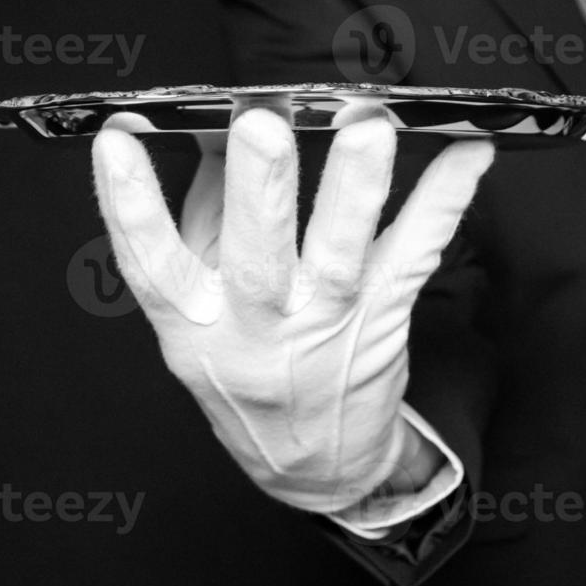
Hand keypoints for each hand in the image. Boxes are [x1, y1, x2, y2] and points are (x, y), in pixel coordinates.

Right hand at [92, 106, 493, 513]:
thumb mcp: (204, 305)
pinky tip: (468, 154)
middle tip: (260, 124)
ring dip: (357, 188)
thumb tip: (212, 124)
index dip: (128, 205)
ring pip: (342, 257)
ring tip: (368, 127)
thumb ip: (206, 214)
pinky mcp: (383, 320)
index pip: (152, 267)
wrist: (312, 461)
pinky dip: (445, 202)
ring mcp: (326, 327)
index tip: (117, 141)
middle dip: (260, 189)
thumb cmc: (250, 364)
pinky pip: (416, 257)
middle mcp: (259, 330)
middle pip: (256, 261)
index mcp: (196, 326)